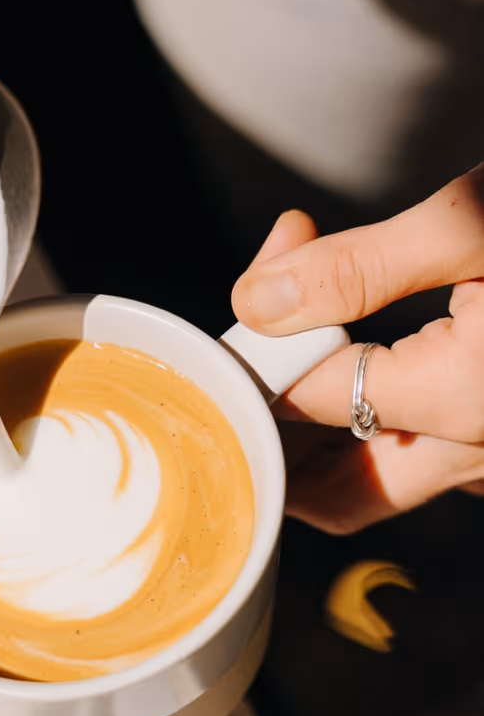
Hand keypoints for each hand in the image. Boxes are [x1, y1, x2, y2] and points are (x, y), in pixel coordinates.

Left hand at [231, 179, 483, 532]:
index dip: (258, 351)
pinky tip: (355, 349)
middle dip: (272, 436)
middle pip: (330, 491)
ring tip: (298, 341)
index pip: (302, 400)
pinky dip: (363, 416)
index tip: (255, 293)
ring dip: (312, 429)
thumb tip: (256, 302)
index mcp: (463, 400)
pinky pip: (411, 456)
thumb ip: (359, 269)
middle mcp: (480, 452)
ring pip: (370, 483)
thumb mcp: (479, 224)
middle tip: (254, 359)